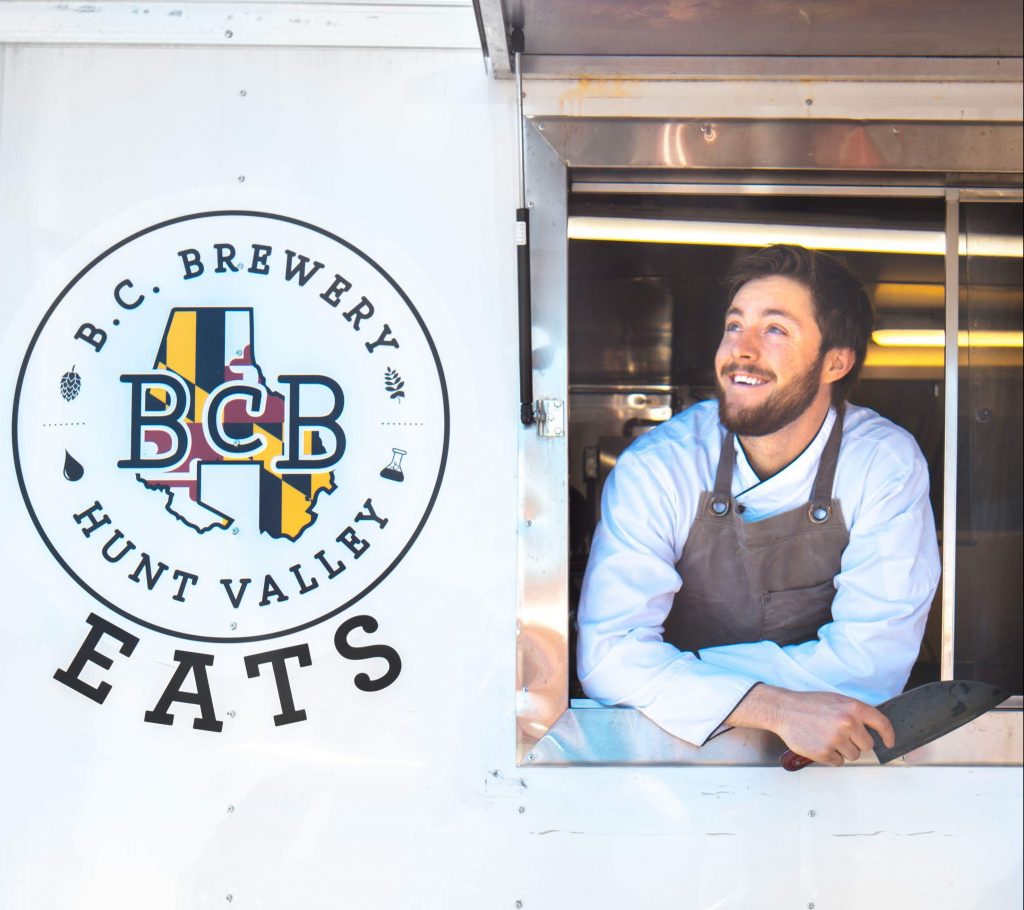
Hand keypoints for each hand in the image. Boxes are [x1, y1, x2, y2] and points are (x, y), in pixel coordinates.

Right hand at [727, 684, 895, 766]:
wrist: (784, 710)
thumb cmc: (809, 705)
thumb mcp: (836, 700)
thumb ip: (855, 713)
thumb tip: (873, 729)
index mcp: (852, 708)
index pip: (882, 724)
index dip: (888, 735)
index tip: (889, 742)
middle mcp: (847, 723)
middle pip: (867, 745)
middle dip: (856, 742)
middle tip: (840, 734)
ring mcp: (836, 739)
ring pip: (854, 755)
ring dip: (843, 750)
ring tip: (827, 737)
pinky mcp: (824, 752)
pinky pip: (838, 762)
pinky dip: (830, 756)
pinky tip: (819, 743)